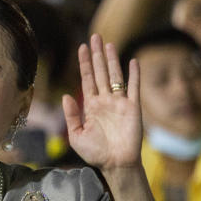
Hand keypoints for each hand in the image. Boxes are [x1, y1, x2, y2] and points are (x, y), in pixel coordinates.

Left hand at [63, 34, 142, 171]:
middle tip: (95, 36)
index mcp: (91, 105)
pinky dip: (134, 75)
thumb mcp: (76, 134)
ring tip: (108, 43)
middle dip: (97, 55)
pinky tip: (133, 61)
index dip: (84, 63)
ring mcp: (119, 102)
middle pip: (100, 72)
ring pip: (115, 76)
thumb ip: (71, 115)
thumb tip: (66, 95)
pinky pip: (134, 88)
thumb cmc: (95, 152)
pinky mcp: (133, 108)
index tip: (81, 47)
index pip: (87, 79)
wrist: (115, 164)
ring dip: (112, 60)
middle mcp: (105, 100)